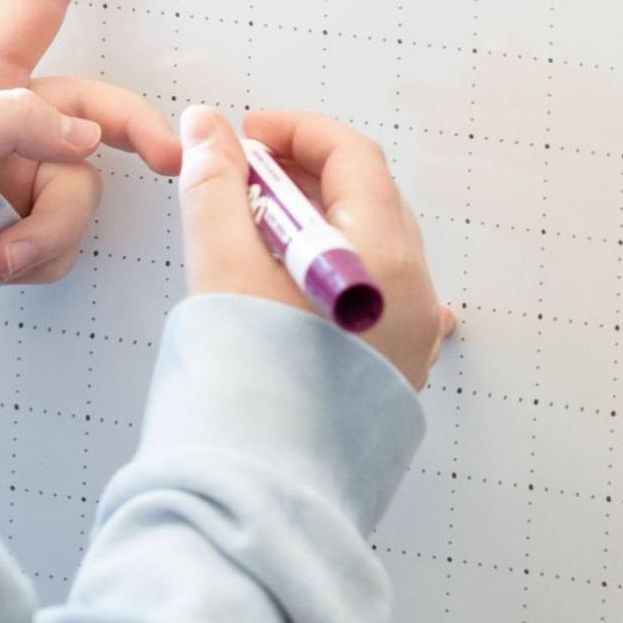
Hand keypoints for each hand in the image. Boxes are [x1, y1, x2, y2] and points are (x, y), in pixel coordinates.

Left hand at [0, 0, 180, 282]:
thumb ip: (20, 120)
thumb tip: (83, 142)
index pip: (35, 2)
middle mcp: (7, 124)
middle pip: (93, 109)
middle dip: (133, 130)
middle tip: (165, 157)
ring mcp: (15, 178)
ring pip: (80, 186)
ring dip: (53, 223)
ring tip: (3, 249)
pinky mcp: (18, 229)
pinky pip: (63, 237)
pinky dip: (41, 254)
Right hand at [177, 104, 454, 391]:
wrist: (256, 495)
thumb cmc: (245, 386)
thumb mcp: (222, 265)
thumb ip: (216, 185)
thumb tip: (208, 126)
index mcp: (384, 259)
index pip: (353, 158)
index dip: (297, 134)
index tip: (247, 136)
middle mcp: (414, 294)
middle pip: (368, 199)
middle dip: (304, 175)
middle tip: (244, 177)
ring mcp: (411, 337)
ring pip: (373, 247)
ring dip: (318, 222)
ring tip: (255, 230)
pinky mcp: (394, 372)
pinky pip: (378, 296)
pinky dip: (337, 270)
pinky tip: (307, 279)